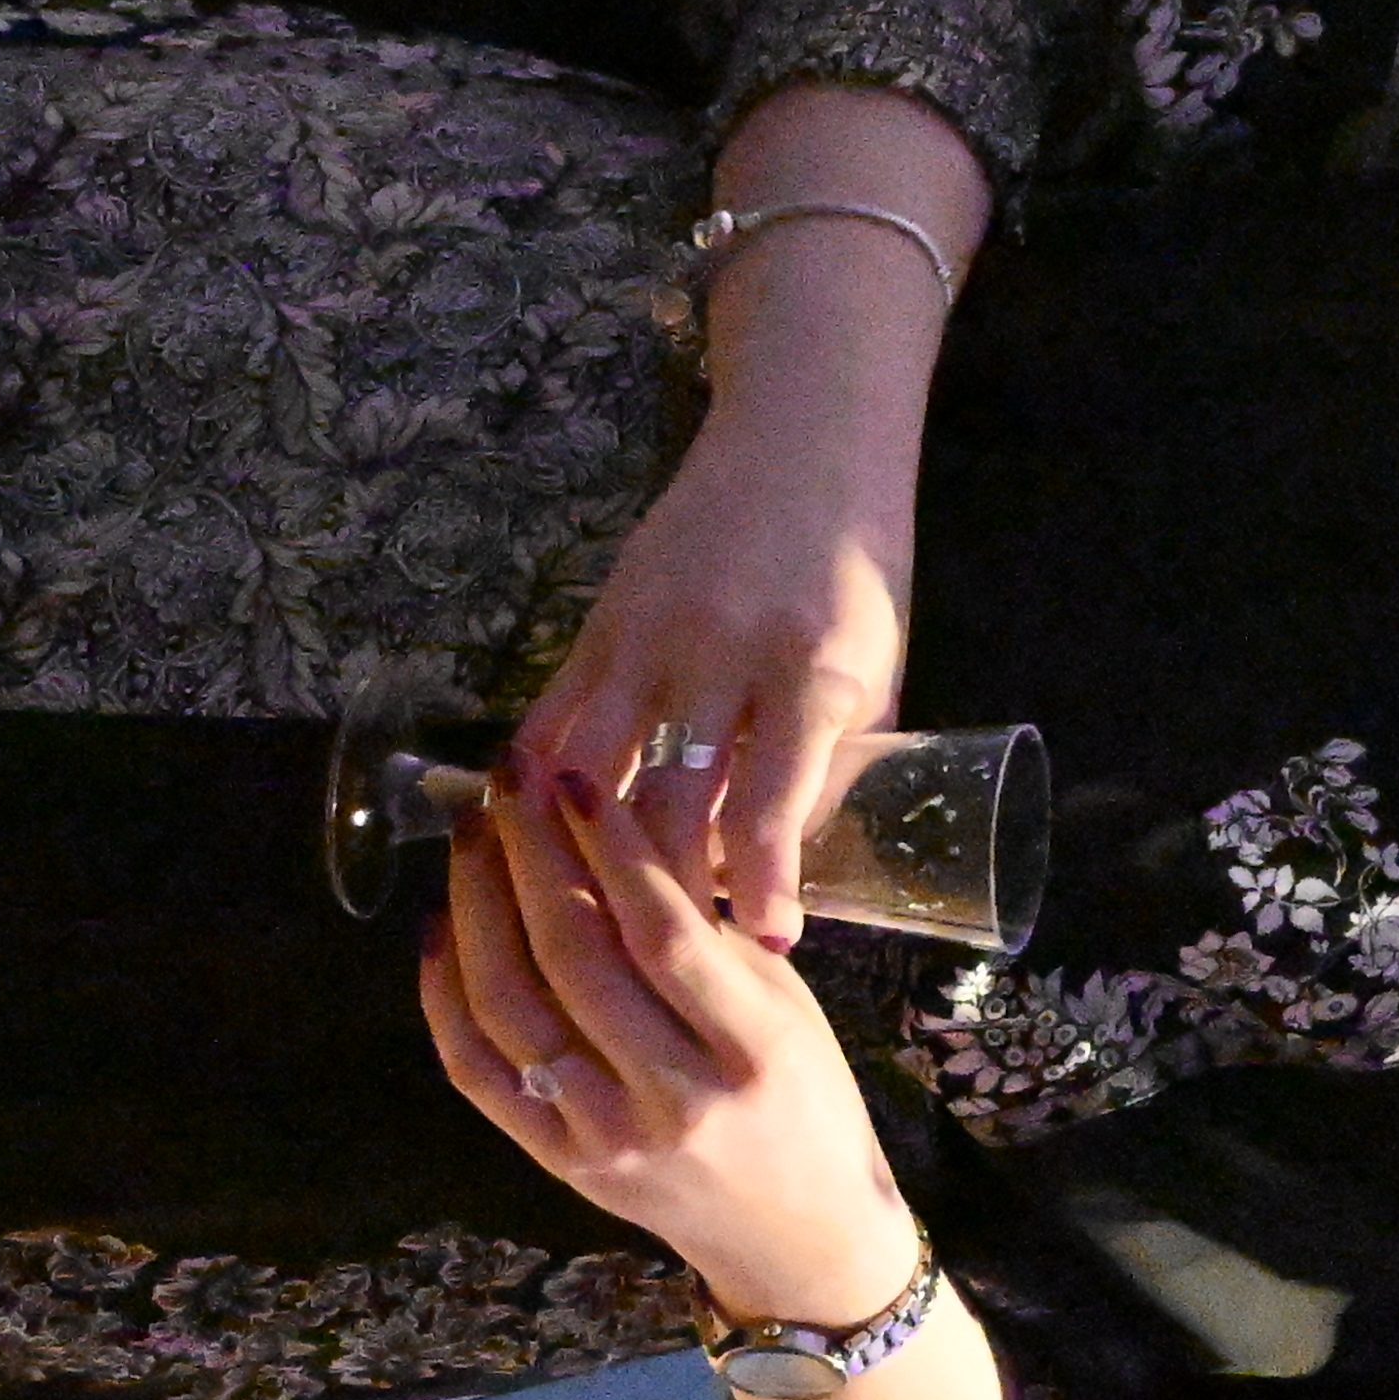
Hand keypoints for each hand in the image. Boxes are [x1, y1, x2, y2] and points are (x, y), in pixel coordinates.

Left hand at [422, 776, 921, 1328]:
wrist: (796, 1239)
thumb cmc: (805, 1098)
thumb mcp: (787, 1005)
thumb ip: (710, 931)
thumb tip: (617, 828)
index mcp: (753, 1049)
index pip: (665, 934)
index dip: (610, 849)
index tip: (575, 778)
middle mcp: (675, 1099)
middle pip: (577, 960)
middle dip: (532, 855)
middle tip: (508, 782)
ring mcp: (607, 1139)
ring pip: (514, 1009)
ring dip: (480, 907)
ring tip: (474, 835)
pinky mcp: (559, 1166)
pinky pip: (480, 1072)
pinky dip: (448, 994)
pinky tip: (443, 926)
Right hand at [509, 240, 930, 943]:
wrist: (806, 439)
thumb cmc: (858, 567)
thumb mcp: (875, 666)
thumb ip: (831, 763)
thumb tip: (777, 871)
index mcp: (811, 666)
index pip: (776, 796)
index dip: (764, 881)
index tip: (764, 948)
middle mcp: (724, 652)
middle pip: (673, 801)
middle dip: (668, 892)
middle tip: (670, 960)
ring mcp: (651, 634)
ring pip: (599, 773)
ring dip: (591, 854)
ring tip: (590, 925)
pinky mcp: (603, 621)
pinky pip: (553, 719)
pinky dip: (538, 789)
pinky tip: (523, 844)